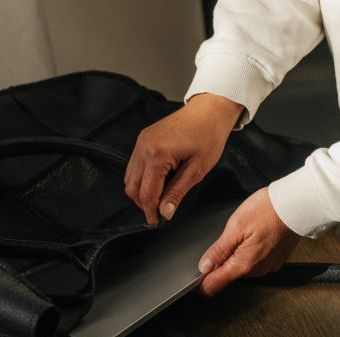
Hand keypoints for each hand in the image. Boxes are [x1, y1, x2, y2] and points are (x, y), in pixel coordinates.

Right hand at [124, 93, 243, 224]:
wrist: (209, 112)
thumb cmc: (208, 136)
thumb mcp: (197, 170)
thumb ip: (177, 192)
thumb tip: (165, 212)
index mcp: (157, 154)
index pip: (146, 192)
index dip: (150, 211)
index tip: (156, 222)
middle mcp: (144, 146)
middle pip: (132, 187)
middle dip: (143, 204)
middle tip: (159, 213)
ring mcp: (141, 141)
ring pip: (130, 177)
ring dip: (141, 192)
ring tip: (160, 200)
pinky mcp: (143, 139)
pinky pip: (135, 165)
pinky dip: (142, 178)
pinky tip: (158, 184)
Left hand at [198, 188, 300, 295]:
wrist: (299, 205)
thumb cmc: (270, 211)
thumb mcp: (236, 226)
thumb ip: (219, 250)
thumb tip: (204, 266)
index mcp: (243, 264)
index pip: (213, 285)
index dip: (200, 282)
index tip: (193, 276)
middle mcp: (257, 270)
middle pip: (228, 275)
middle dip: (221, 261)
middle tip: (224, 239)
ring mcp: (268, 267)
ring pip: (242, 267)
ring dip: (237, 255)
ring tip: (244, 233)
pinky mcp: (276, 260)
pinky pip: (256, 261)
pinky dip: (251, 251)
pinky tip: (255, 235)